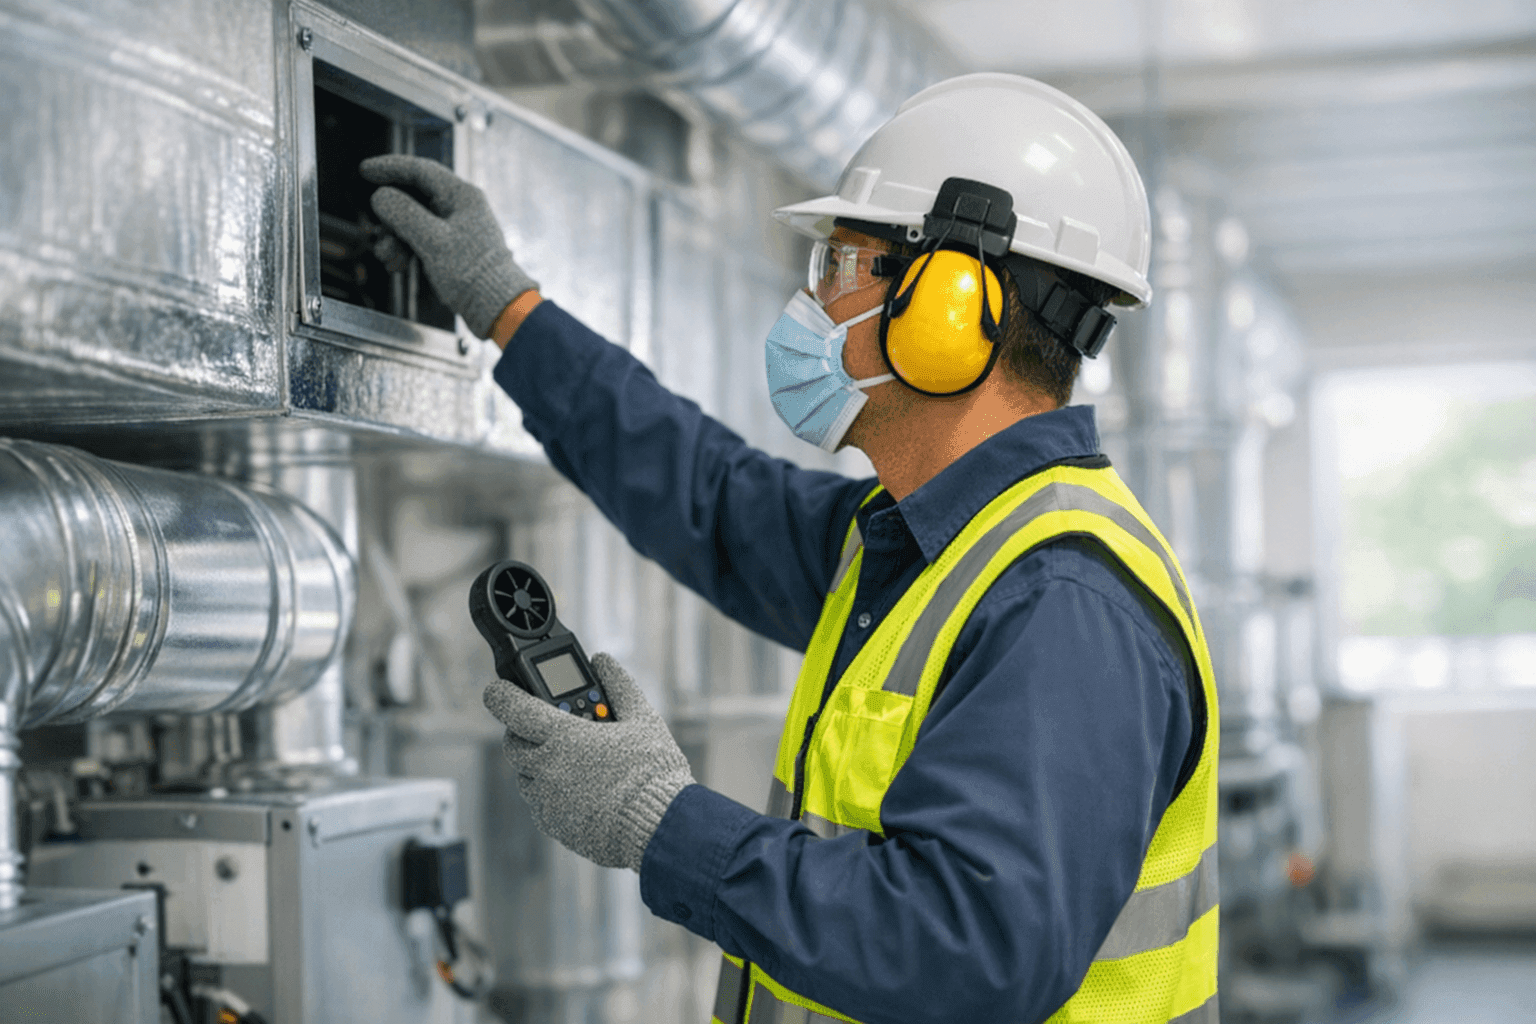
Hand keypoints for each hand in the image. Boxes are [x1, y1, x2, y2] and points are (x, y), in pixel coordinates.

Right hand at [360, 155, 538, 337]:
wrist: (494, 306)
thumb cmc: (472, 273)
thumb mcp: (432, 240)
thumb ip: (403, 214)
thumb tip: (380, 197)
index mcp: (461, 196)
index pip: (420, 170)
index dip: (390, 168)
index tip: (365, 171)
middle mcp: (459, 207)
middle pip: (413, 197)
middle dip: (390, 216)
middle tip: (377, 232)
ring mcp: (455, 227)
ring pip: (413, 220)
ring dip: (395, 237)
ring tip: (389, 257)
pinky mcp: (451, 247)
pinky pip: (419, 238)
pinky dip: (405, 249)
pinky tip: (398, 265)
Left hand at [483, 653, 694, 870]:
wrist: (659, 826)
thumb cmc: (652, 772)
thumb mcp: (643, 719)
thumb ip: (619, 685)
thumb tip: (603, 662)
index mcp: (564, 738)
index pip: (514, 709)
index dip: (500, 696)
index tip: (497, 690)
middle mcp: (547, 768)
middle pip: (514, 744)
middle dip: (523, 731)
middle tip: (545, 725)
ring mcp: (548, 801)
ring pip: (526, 776)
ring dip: (538, 763)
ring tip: (571, 759)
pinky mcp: (555, 826)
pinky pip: (540, 804)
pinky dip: (550, 792)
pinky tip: (579, 789)